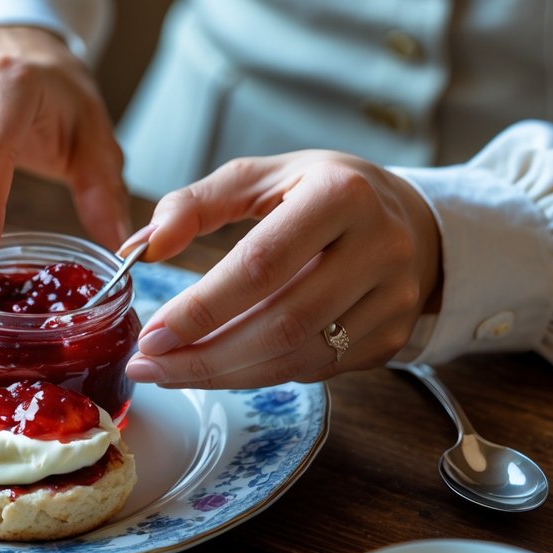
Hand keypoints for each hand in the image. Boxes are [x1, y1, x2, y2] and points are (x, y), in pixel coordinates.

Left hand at [124, 151, 440, 388]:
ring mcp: (393, 298)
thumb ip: (194, 205)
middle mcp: (378, 247)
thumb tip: (142, 247)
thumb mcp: (260, 178)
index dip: (202, 308)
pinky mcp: (393, 335)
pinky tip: (220, 368)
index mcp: (340, 195)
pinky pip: (314, 370)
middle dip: (204, 355)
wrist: (410, 220)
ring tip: (171, 372)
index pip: (260, 265)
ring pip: (297, 358)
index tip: (152, 334)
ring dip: (224, 375)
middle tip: (150, 366)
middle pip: (279, 324)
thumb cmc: (320, 193)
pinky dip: (258, 375)